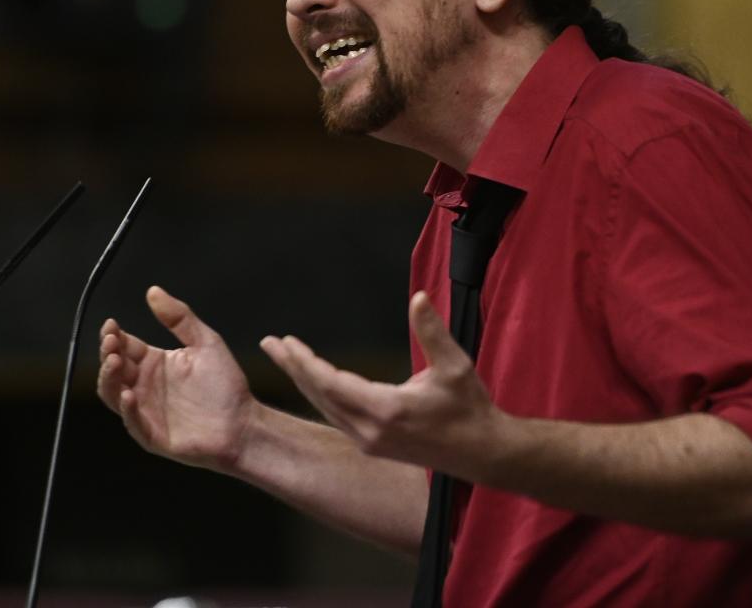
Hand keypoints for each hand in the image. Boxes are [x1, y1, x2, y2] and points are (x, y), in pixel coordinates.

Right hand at [98, 286, 257, 472]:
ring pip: (113, 395)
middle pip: (113, 368)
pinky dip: (127, 410)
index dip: (113, 335)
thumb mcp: (205, 342)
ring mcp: (146, 411)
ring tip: (113, 361)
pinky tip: (128, 394)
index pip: (124, 346)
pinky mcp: (153, 435)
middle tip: (111, 341)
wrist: (243, 422)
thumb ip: (179, 317)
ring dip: (108, 378)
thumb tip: (153, 291)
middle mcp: (144, 386)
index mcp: (154, 363)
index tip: (111, 324)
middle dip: (107, 353)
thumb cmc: (225, 385)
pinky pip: (133, 423)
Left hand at [260, 291, 506, 477]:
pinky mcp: (372, 444)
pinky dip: (318, 394)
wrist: (481, 453)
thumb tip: (418, 298)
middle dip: (293, 367)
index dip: (305, 363)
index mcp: (386, 410)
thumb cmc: (469, 407)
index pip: (331, 383)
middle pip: (319, 395)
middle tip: (269, 343)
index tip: (286, 343)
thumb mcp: (454, 366)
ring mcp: (369, 441)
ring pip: (324, 407)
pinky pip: (335, 415)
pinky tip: (311, 378)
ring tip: (283, 356)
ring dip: (302, 380)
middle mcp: (371, 431)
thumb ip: (432, 331)